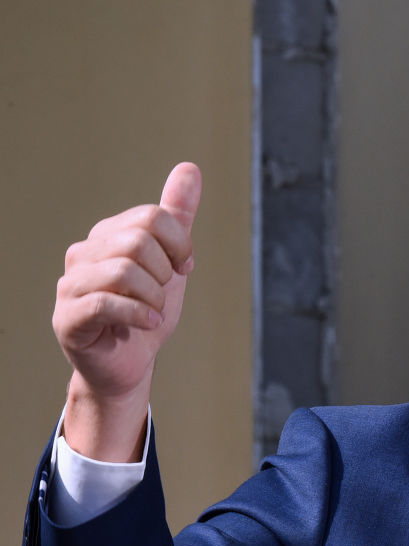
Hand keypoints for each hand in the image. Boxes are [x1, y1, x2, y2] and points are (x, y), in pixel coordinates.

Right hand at [52, 163, 201, 459]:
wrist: (131, 364)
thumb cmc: (147, 312)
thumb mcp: (171, 261)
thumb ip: (177, 217)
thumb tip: (189, 168)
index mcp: (106, 236)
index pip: (152, 217)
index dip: (180, 243)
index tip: (184, 267)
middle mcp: (83, 254)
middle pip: (138, 241)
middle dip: (166, 272)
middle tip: (163, 294)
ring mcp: (71, 286)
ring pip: (124, 271)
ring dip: (154, 297)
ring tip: (152, 312)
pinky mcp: (68, 318)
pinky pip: (106, 303)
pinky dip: (139, 314)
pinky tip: (149, 323)